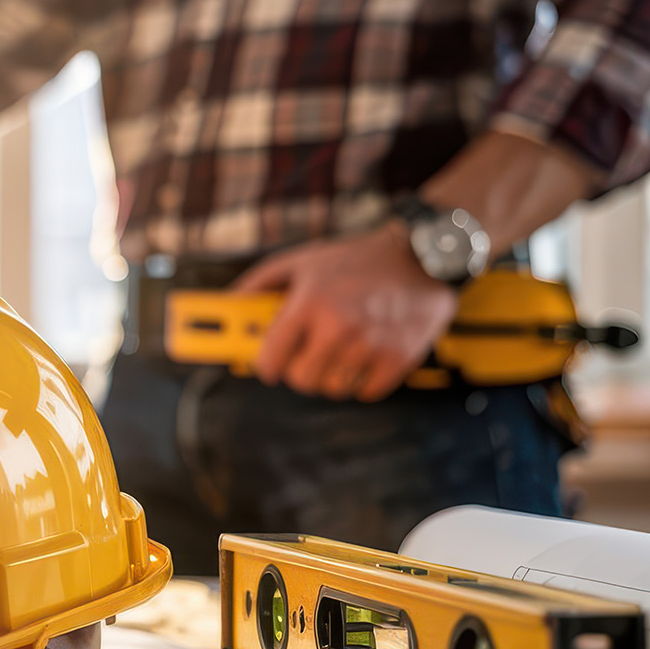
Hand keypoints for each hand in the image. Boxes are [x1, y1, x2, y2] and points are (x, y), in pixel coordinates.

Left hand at [232, 224, 457, 400]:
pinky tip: (365, 356)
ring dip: (332, 376)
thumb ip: (260, 283)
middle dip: (300, 370)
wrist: (420, 256)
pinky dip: (362, 381)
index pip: (271, 359)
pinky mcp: (398, 358)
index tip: (269, 367)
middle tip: (308, 355)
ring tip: (339, 351)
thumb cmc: (355, 259)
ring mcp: (370, 345)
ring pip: (333, 389)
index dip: (266, 367)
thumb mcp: (301, 261)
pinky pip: (365, 392)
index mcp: (308, 304)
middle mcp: (337, 327)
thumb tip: (229, 303)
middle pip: (301, 381)